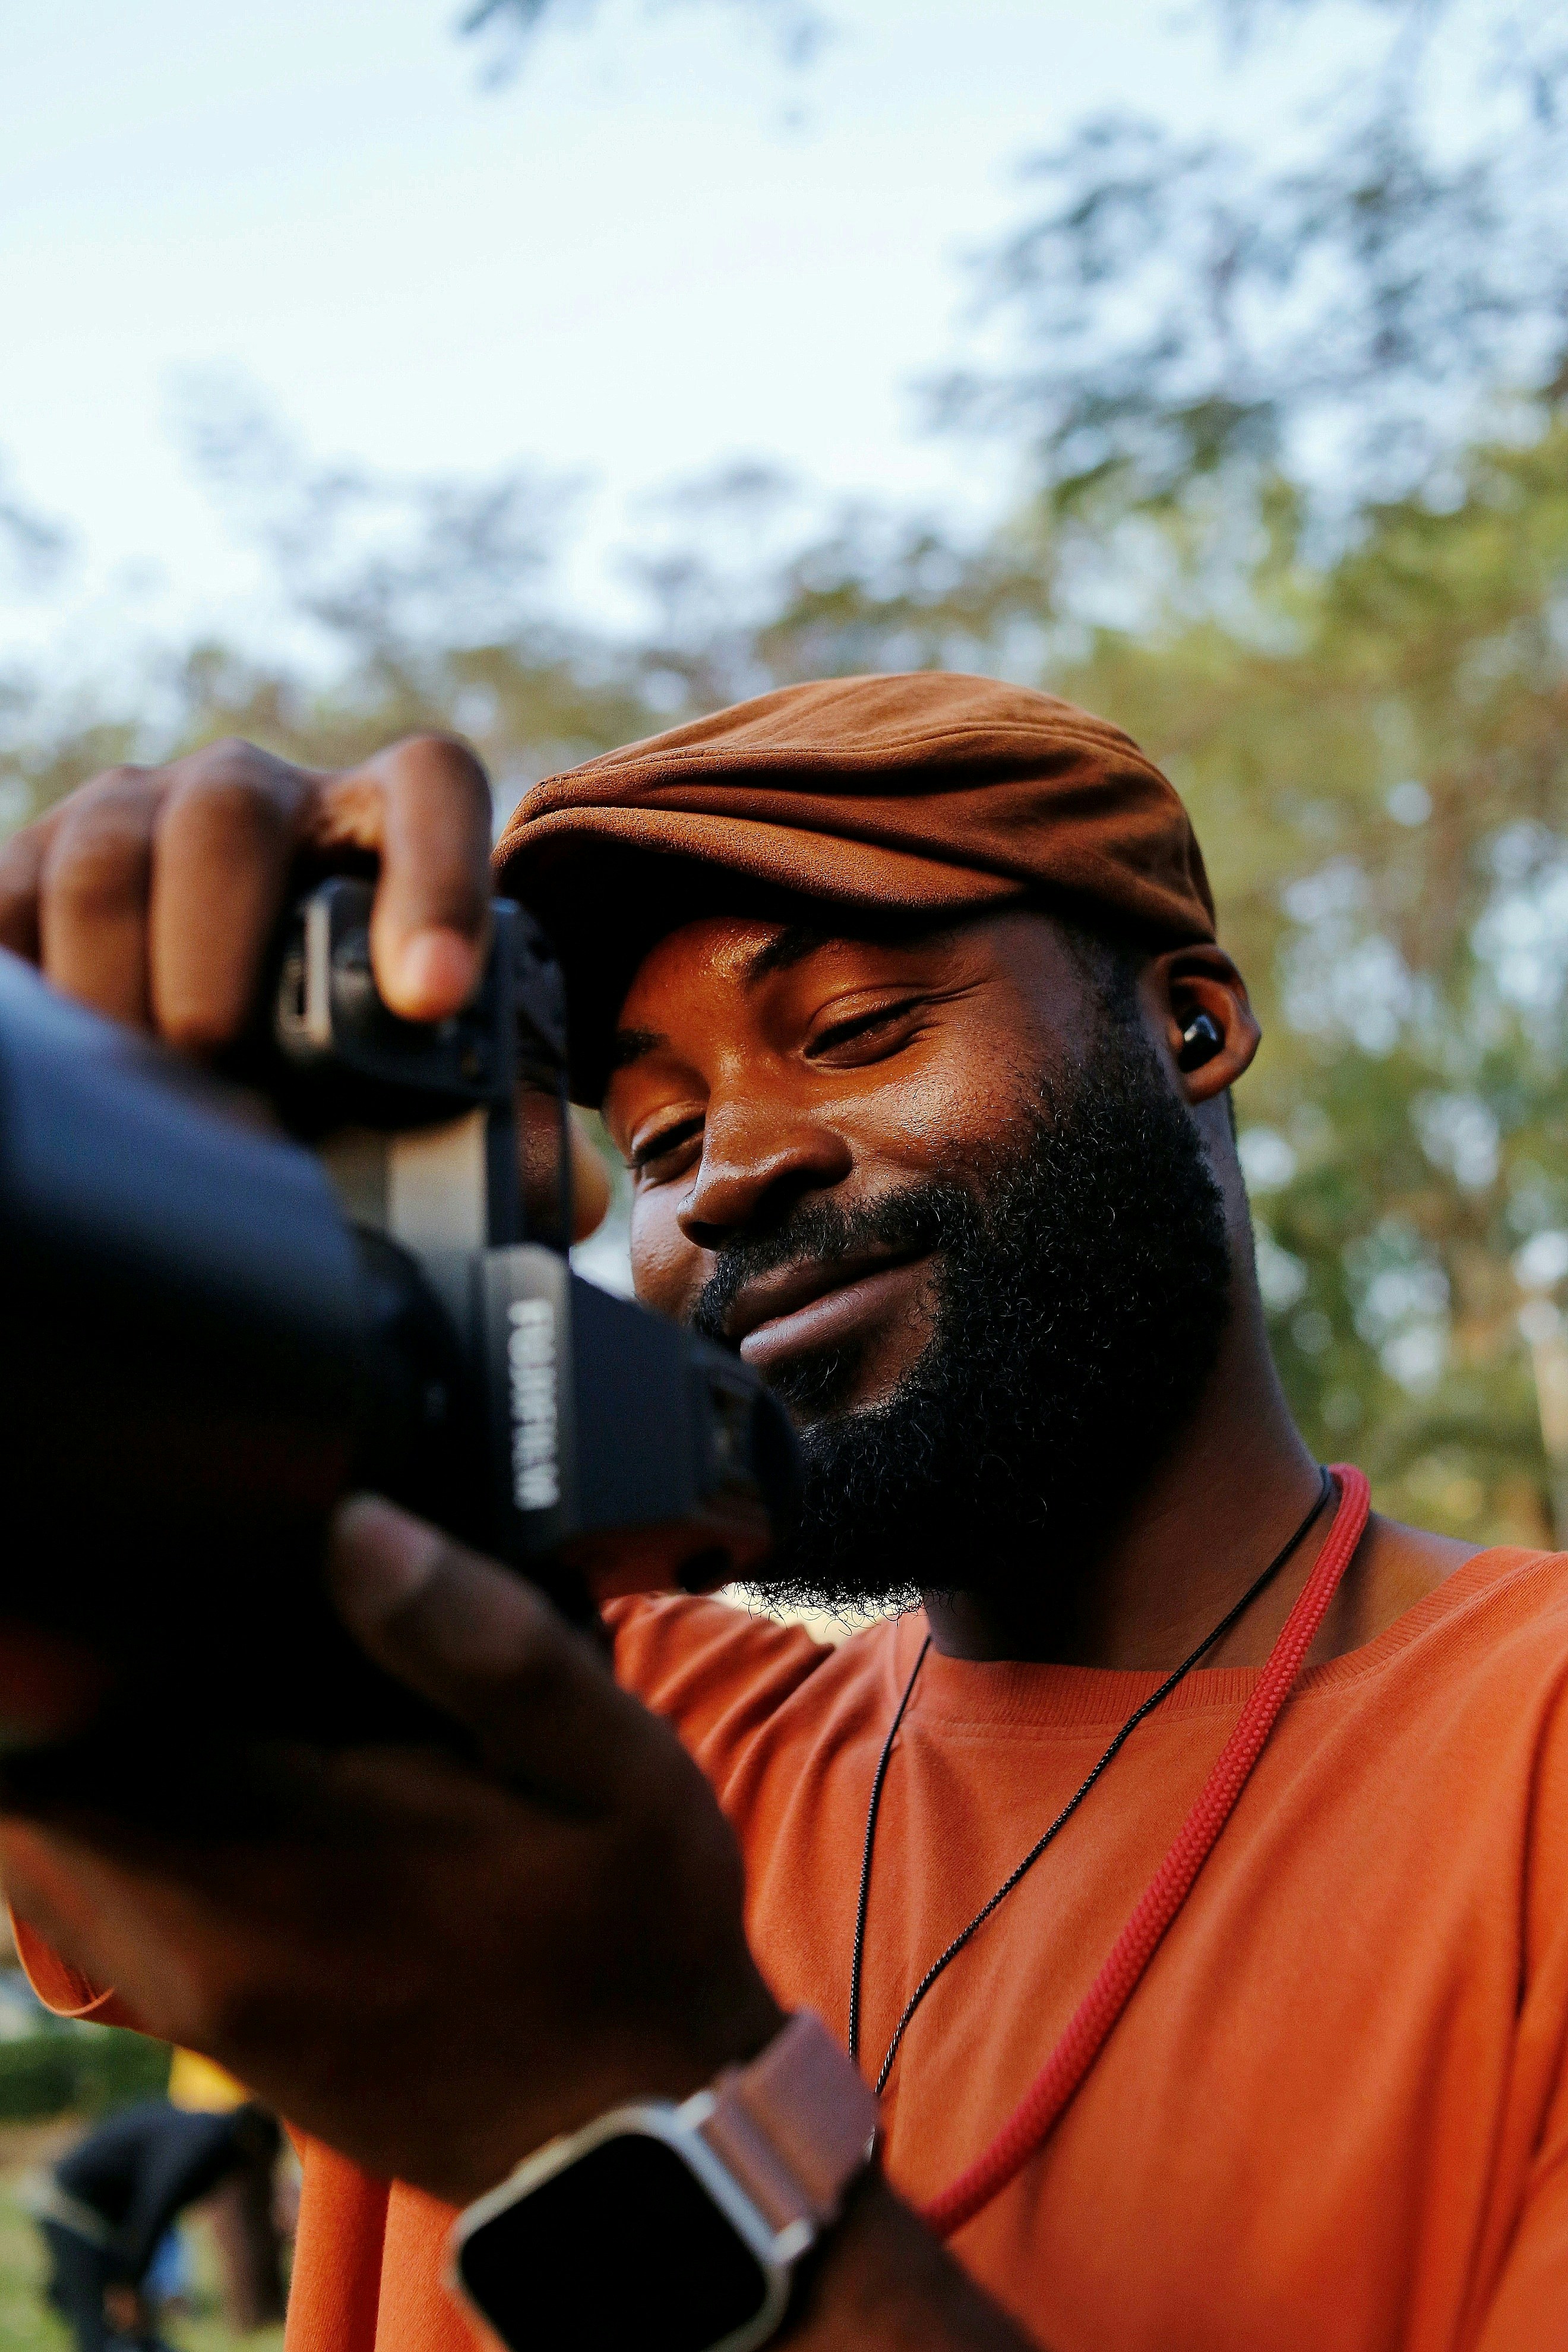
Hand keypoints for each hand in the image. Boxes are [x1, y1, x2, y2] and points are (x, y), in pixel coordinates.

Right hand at [0, 732, 610, 1234]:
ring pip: (109, 852)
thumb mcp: (416, 1058)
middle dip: (217, 941)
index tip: (436, 997)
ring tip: (141, 1074)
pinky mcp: (33, 859)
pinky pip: (11, 892)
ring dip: (116, 973)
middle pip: (230, 811)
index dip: (437, 878)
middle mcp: (257, 795)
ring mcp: (135, 814)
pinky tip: (68, 1046)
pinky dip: (30, 971)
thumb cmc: (336, 1026)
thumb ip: (504, 1115)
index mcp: (378, 821)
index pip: (430, 789)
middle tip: (218, 1054)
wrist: (194, 985)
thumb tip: (572, 1201)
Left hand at [0, 1500, 783, 2207]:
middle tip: (175, 1626)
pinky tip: (233, 1784)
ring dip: (101, 1778)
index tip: (137, 1584)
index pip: (67, 1749)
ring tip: (200, 1693)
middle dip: (83, 1706)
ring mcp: (203, 2010)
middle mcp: (200, 1956)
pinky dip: (132, 1840)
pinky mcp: (225, 2037)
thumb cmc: (635, 1939)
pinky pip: (112, 1916)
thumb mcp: (612, 1765)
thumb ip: (483, 1639)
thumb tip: (358, 1529)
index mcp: (272, 1871)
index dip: (80, 1654)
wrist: (655, 2125)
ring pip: (59, 1868)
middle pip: (40, 1807)